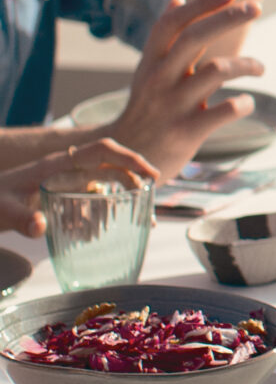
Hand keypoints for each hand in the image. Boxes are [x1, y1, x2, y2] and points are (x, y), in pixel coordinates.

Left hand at [0, 138, 156, 238]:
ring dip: (124, 197)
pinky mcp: (62, 197)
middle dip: (135, 177)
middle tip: (152, 199)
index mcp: (57, 166)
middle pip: (110, 165)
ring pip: (104, 183)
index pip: (101, 151)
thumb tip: (40, 226)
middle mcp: (65, 171)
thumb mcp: (4, 210)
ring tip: (142, 219)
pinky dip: (104, 212)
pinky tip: (106, 232)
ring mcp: (65, 184)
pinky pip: (91, 199)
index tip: (150, 174)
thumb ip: (22, 219)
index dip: (129, 158)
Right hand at [106, 0, 265, 178]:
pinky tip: (247, 102)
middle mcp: (159, 78)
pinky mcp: (187, 132)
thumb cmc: (146, 109)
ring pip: (216, 71)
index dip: (201, 3)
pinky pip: (224, 111)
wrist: (126, 159)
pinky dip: (243, 103)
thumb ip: (167, 39)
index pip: (172, 22)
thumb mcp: (149, 71)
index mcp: (151, 61)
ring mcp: (173, 105)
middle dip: (228, 18)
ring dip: (246, 64)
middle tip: (256, 7)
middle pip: (194, 37)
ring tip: (260, 67)